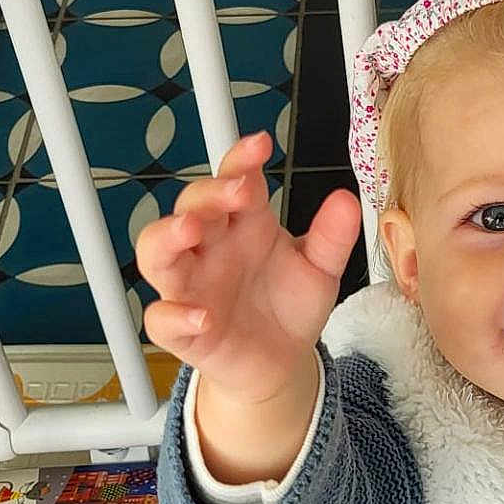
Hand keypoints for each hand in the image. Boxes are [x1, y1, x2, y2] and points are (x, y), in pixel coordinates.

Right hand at [136, 131, 362, 403]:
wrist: (282, 360)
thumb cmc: (289, 305)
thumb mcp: (320, 269)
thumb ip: (332, 237)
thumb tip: (347, 199)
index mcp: (244, 225)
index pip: (234, 180)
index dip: (241, 159)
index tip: (261, 143)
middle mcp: (211, 249)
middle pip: (192, 208)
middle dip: (209, 194)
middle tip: (238, 191)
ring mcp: (192, 287)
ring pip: (157, 253)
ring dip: (168, 237)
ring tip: (190, 230)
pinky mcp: (184, 330)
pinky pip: (161, 319)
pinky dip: (174, 315)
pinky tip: (201, 315)